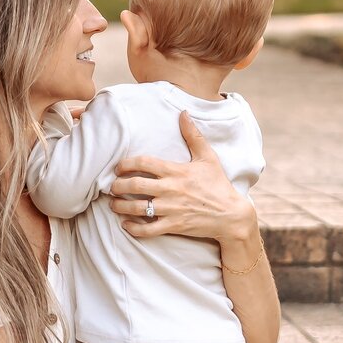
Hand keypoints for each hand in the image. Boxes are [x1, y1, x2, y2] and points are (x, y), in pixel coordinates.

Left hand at [109, 111, 256, 248]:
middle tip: (111, 186)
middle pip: (134, 185)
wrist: (231, 215)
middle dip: (117, 185)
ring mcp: (170, 209)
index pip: (143, 163)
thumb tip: (184, 113)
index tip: (118, 167)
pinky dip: (133, 228)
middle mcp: (170, 189)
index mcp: (176, 171)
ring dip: (120, 206)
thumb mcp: (208, 157)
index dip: (126, 164)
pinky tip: (127, 224)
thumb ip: (193, 135)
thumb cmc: (218, 185)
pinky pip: (147, 230)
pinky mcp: (173, 226)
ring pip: (137, 208)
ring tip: (113, 204)